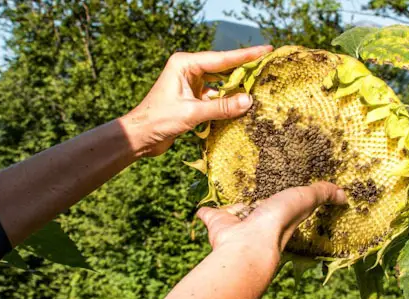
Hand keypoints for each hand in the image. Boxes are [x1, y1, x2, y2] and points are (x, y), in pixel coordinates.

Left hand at [121, 45, 272, 156]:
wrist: (139, 137)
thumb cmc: (158, 120)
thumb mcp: (192, 113)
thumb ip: (221, 107)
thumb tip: (249, 101)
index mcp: (185, 64)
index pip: (222, 59)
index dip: (246, 56)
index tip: (266, 50)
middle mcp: (188, 69)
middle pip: (223, 67)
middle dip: (244, 69)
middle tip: (268, 65)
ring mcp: (190, 83)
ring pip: (220, 83)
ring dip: (237, 88)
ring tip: (259, 86)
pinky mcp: (192, 97)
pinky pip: (215, 96)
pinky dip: (227, 101)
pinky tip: (241, 105)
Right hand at [196, 182, 347, 265]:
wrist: (247, 245)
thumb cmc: (279, 222)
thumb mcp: (305, 200)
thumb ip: (321, 194)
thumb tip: (345, 196)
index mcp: (282, 217)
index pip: (287, 206)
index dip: (289, 200)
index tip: (287, 191)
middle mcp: (260, 223)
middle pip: (259, 209)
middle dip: (258, 203)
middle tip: (257, 192)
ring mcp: (237, 224)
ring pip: (236, 212)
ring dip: (234, 206)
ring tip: (232, 197)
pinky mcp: (217, 222)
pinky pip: (211, 215)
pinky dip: (207, 212)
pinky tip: (205, 208)